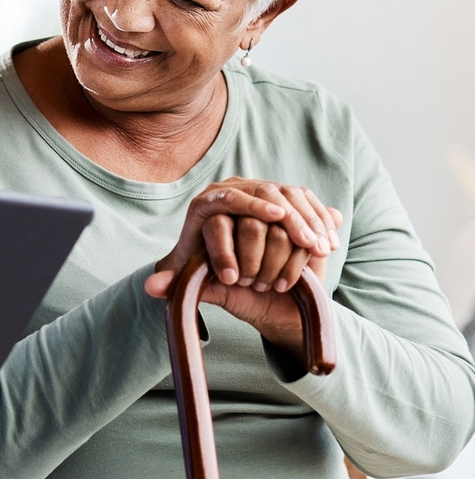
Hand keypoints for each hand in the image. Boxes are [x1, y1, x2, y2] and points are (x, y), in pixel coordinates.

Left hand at [145, 178, 341, 353]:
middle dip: (288, 218)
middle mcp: (232, 190)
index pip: (226, 198)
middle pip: (263, 192)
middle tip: (305, 240)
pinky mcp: (287, 198)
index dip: (251, 206)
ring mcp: (261, 191)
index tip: (273, 218)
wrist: (244, 277)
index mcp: (206, 205)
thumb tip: (151, 287)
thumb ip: (176, 284)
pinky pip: (307, 201)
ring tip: (318, 247)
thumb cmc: (216, 280)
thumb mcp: (197, 283)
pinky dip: (319, 220)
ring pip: (289, 195)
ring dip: (307, 221)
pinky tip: (327, 243)